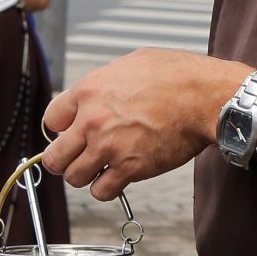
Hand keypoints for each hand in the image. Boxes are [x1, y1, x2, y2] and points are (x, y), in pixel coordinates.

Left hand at [40, 50, 248, 198]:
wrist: (205, 97)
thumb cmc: (178, 76)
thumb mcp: (131, 63)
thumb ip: (105, 83)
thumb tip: (96, 94)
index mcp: (88, 91)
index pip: (51, 120)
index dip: (60, 130)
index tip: (69, 134)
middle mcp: (92, 121)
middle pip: (55, 157)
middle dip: (63, 160)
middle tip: (76, 159)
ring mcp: (109, 147)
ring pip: (75, 178)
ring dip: (85, 176)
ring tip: (99, 169)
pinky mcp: (130, 168)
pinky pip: (102, 191)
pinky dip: (107, 189)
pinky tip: (116, 178)